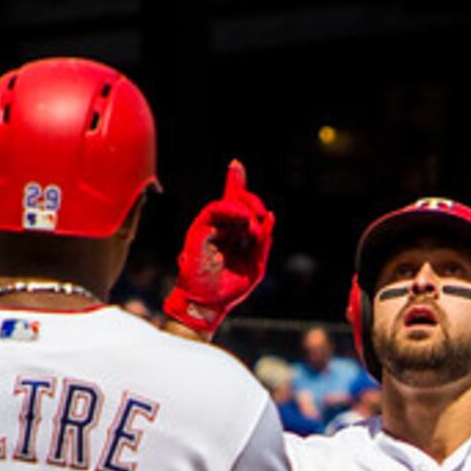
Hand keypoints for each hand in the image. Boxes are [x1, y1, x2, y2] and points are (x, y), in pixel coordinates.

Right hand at [162, 159, 273, 335]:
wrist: (208, 306)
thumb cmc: (230, 290)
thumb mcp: (256, 266)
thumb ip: (263, 242)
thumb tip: (271, 216)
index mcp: (233, 234)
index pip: (236, 204)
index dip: (237, 184)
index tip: (236, 165)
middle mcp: (220, 227)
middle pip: (234, 199)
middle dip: (251, 200)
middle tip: (262, 212)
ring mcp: (209, 228)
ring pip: (226, 203)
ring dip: (245, 208)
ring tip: (252, 224)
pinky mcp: (199, 230)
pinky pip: (214, 210)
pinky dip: (230, 210)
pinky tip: (244, 218)